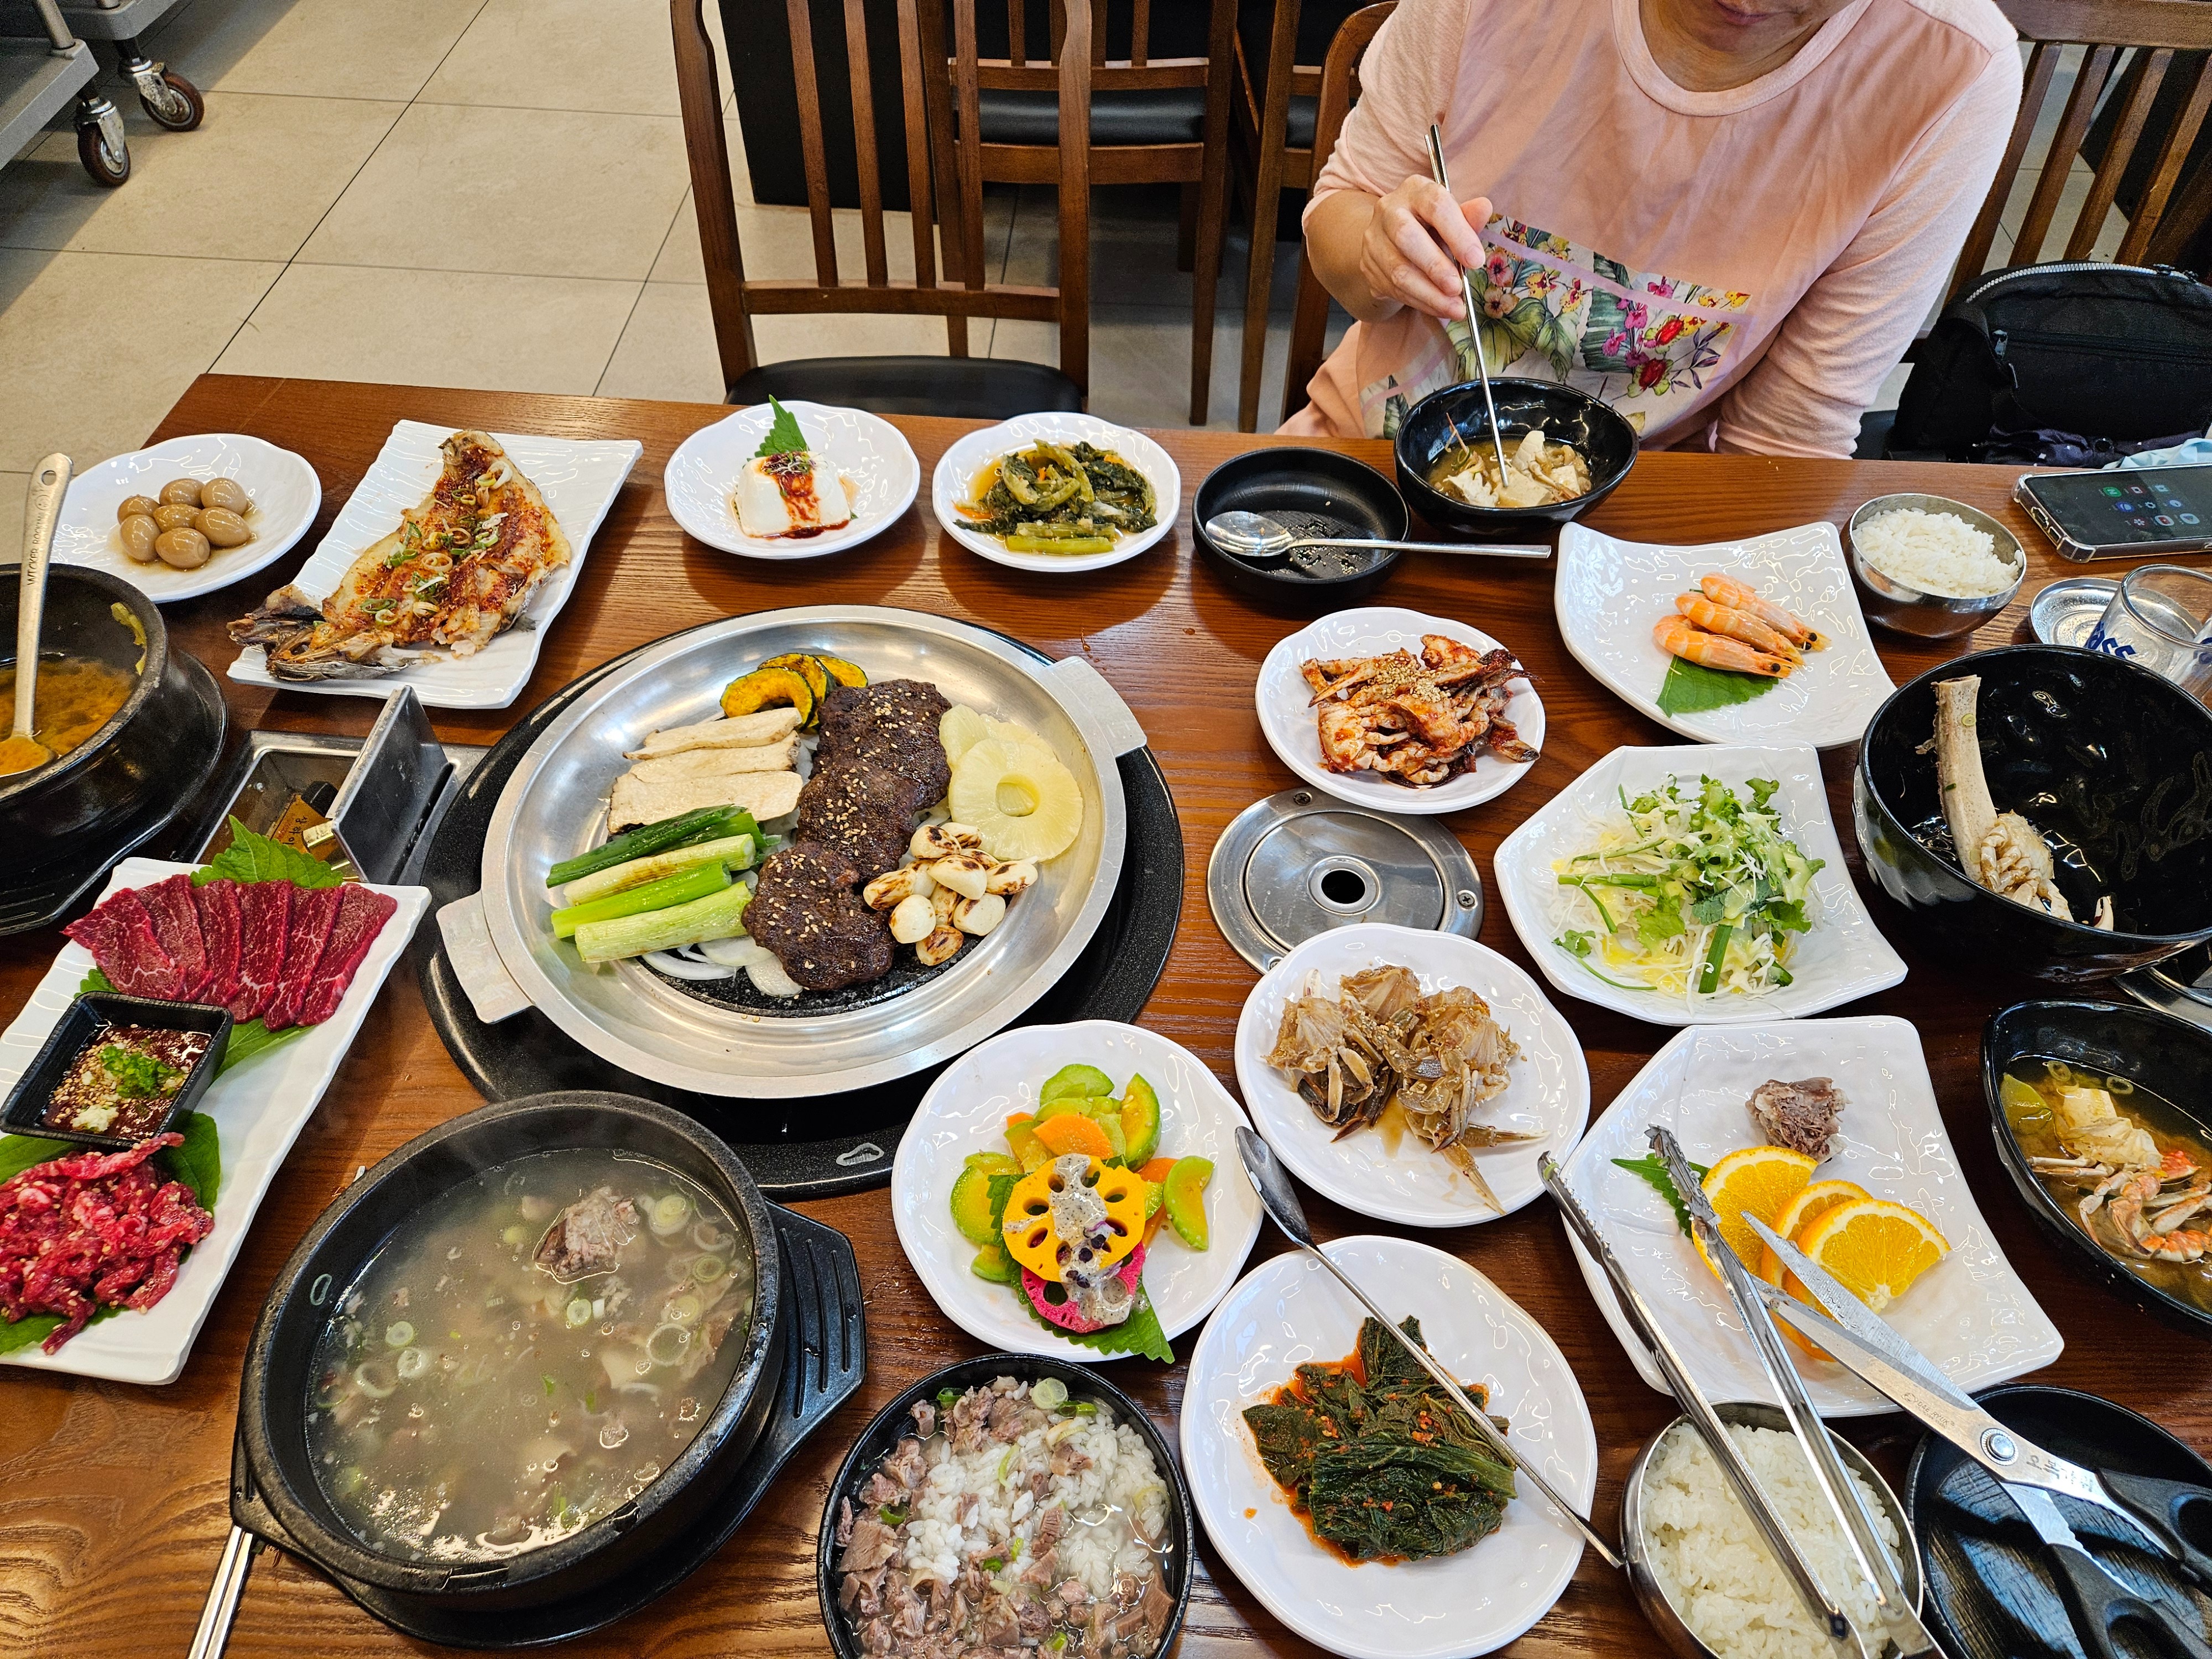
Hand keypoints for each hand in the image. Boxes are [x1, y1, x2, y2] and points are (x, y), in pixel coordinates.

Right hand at [1358, 177, 1490, 321]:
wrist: (1392, 241)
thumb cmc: (1431, 227)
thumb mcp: (1452, 218)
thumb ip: (1467, 217)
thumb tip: (1484, 208)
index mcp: (1415, 190)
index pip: (1435, 205)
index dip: (1457, 233)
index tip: (1476, 261)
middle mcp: (1388, 209)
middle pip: (1406, 236)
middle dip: (1435, 267)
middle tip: (1458, 289)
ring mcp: (1374, 239)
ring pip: (1398, 270)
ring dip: (1429, 294)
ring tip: (1455, 308)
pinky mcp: (1367, 266)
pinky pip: (1393, 289)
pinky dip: (1420, 302)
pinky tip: (1439, 308)